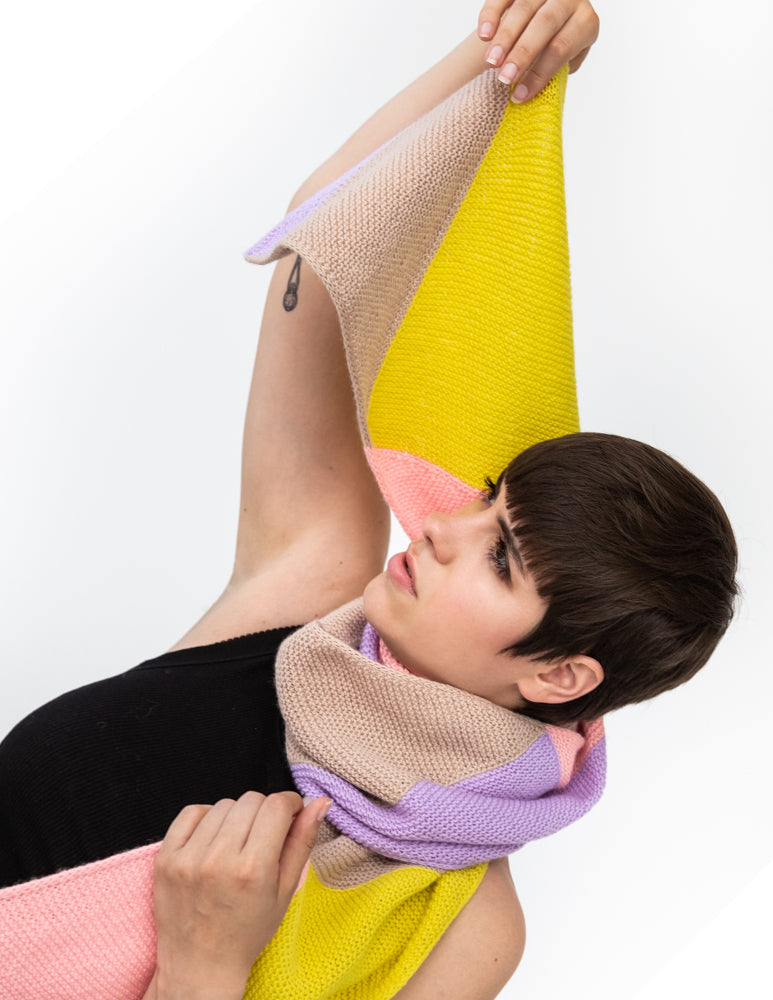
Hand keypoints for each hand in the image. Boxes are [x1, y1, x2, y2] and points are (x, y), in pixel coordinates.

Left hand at [147, 790, 330, 999]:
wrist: (200, 965)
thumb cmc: (247, 932)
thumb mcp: (285, 891)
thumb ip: (302, 842)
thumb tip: (320, 802)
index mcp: (254, 870)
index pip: (277, 806)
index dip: (291, 804)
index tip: (291, 814)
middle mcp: (219, 860)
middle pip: (251, 800)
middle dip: (265, 811)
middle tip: (264, 837)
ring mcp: (188, 858)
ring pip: (223, 804)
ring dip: (236, 816)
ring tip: (237, 843)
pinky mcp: (166, 858)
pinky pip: (191, 812)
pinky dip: (206, 818)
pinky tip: (213, 840)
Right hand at [477, 0, 599, 102]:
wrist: (551, 24)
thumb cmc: (558, 49)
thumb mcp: (564, 62)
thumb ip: (552, 71)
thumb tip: (527, 90)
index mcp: (585, 22)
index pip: (562, 47)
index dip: (541, 73)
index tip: (520, 95)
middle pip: (545, 23)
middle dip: (522, 53)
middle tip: (503, 78)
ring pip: (524, 7)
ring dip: (505, 36)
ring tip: (490, 61)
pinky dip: (491, 14)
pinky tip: (483, 35)